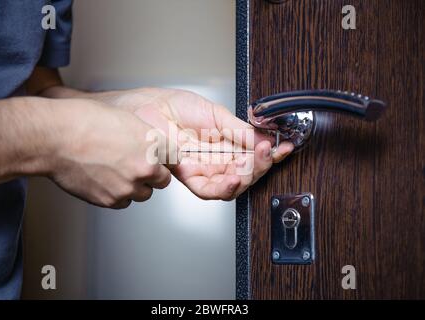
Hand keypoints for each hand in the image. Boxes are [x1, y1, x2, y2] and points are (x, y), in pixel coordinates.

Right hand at [46, 98, 170, 207]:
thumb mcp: (126, 119)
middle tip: (134, 165)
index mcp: (153, 146)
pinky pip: (123, 202)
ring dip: (135, 186)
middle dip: (151, 175)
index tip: (159, 159)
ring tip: (116, 172)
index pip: (174, 160)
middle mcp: (145, 168)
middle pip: (162, 180)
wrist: (57, 137)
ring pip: (143, 194)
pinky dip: (117, 195)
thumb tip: (150, 146)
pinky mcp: (110, 200)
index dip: (164, 159)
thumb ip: (144, 136)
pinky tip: (105, 180)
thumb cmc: (85, 122)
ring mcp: (128, 187)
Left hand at [89, 88, 293, 199]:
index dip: (269, 154)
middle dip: (261, 166)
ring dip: (247, 177)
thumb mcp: (213, 113)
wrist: (144, 109)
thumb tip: (261, 137)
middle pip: (246, 173)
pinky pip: (210, 190)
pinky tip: (235, 178)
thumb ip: (237, 128)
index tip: (284, 147)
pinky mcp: (188, 176)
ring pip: (232, 184)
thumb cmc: (171, 106)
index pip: (252, 154)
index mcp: (225, 142)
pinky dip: (225, 187)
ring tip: (255, 162)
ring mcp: (203, 169)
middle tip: (267, 153)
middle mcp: (216, 158)